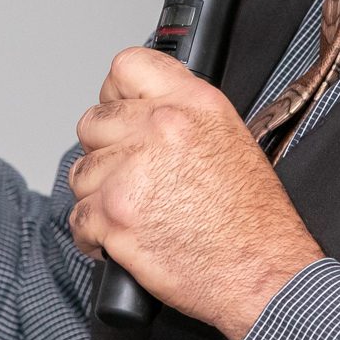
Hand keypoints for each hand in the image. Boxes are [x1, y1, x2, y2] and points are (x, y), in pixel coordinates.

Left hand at [69, 48, 323, 339]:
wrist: (261, 272)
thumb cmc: (254, 219)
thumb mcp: (232, 139)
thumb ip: (183, 116)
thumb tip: (144, 114)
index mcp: (192, 103)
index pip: (126, 67)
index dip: (116, 94)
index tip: (119, 113)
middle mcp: (159, 129)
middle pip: (93, 123)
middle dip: (105, 152)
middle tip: (129, 176)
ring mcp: (131, 173)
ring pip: (81, 172)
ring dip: (98, 195)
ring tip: (132, 213)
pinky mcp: (113, 216)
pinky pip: (77, 218)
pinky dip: (93, 235)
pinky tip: (120, 239)